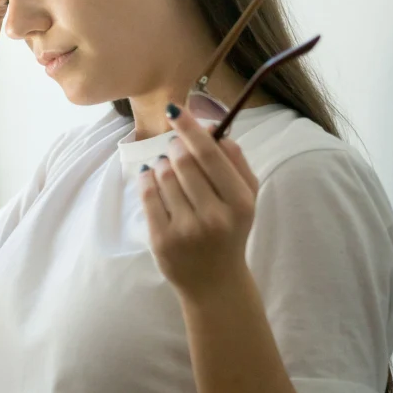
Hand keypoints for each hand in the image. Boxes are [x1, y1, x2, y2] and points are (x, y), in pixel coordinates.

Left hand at [140, 104, 260, 297]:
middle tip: (174, 149)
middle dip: (174, 148)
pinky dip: (146, 180)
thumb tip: (217, 131)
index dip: (190, 128)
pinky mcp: (162, 239)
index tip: (176, 110)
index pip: (209, 154)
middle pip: (183, 161)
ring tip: (168, 169)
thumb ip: (237, 164)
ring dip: (161, 165)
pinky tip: (151, 177)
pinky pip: (147, 195)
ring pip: (163, 176)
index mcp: (239, 202)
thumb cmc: (231, 232)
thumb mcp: (246, 201)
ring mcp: (186, 229)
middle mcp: (214, 215)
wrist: (215, 282)